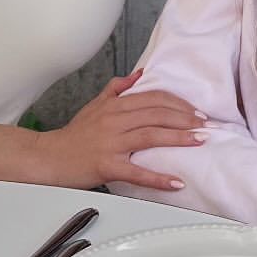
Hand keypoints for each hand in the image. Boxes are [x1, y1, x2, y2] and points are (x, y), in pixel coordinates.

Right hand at [40, 69, 205, 190]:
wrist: (50, 157)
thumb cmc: (74, 134)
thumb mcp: (95, 104)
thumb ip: (117, 88)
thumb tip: (139, 75)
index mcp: (115, 105)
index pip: (153, 98)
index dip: (178, 103)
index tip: (196, 110)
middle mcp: (115, 120)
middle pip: (156, 114)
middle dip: (185, 118)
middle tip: (206, 124)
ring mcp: (111, 143)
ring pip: (151, 135)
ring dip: (179, 138)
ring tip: (199, 140)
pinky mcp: (107, 166)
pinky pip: (137, 172)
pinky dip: (158, 178)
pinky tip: (175, 182)